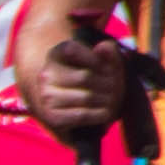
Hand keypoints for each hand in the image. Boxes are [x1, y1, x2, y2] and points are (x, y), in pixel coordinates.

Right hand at [22, 15, 129, 144]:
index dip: (94, 59)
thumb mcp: (99, 61)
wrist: (69, 105)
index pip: (72, 50)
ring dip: (107, 100)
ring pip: (86, 97)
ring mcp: (47, 96)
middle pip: (86, 77)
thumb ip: (108, 50)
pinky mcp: (52, 117)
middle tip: (117, 87)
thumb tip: (104, 48)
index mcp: (55, 54)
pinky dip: (99, 114)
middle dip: (107, 83)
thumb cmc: (89, 78)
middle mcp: (46, 75)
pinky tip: (107, 112)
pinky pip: (82, 115)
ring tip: (114, 99)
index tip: (105, 67)